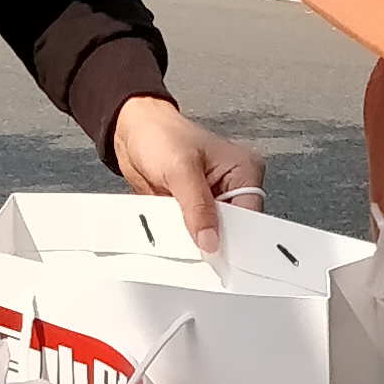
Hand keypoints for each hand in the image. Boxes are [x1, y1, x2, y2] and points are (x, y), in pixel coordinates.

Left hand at [111, 91, 265, 260]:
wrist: (133, 133)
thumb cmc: (160, 135)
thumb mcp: (181, 169)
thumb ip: (197, 206)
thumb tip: (210, 240)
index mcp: (244, 171)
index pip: (250, 216)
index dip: (235, 236)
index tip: (217, 251)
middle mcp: (233, 187)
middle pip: (234, 229)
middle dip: (214, 240)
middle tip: (197, 247)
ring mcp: (214, 201)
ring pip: (212, 235)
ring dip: (195, 241)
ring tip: (179, 235)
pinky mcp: (195, 211)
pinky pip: (193, 234)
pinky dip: (183, 239)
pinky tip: (172, 237)